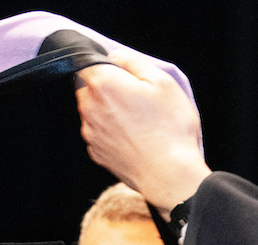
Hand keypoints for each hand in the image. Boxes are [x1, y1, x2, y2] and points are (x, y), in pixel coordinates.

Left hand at [76, 52, 210, 211]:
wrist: (169, 176)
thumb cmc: (170, 129)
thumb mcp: (163, 82)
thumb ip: (134, 61)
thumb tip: (116, 57)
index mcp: (104, 83)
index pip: (87, 61)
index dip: (105, 63)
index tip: (122, 72)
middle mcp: (89, 107)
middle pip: (87, 86)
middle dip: (106, 87)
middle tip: (135, 97)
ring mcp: (90, 132)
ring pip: (92, 110)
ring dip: (108, 110)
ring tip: (138, 120)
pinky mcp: (96, 152)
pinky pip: (98, 133)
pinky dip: (110, 131)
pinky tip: (133, 137)